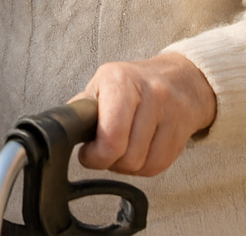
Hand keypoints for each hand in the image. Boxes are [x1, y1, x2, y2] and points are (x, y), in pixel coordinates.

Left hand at [74, 52, 216, 176]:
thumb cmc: (135, 83)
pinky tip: (140, 152)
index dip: (95, 156)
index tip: (88, 153)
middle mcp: (149, 93)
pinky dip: (145, 167)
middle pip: (127, 156)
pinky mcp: (182, 130)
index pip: (111, 135)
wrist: (181, 79)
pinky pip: (159, 167)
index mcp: (120, 80)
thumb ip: (82, 108)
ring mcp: (170, 112)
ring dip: (127, 166)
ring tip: (123, 150)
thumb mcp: (104, 84)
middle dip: (110, 162)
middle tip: (106, 151)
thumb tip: (63, 129)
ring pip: (142, 165)